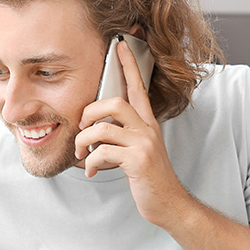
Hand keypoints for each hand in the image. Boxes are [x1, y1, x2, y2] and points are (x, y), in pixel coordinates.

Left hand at [74, 40, 191, 226]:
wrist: (169, 204)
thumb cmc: (148, 178)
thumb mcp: (137, 151)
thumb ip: (121, 136)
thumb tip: (92, 131)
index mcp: (147, 124)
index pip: (138, 87)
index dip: (128, 66)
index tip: (120, 45)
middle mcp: (147, 129)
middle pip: (114, 103)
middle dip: (89, 112)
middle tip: (81, 127)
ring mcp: (144, 144)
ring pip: (102, 128)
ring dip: (83, 142)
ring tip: (80, 154)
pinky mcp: (138, 161)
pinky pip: (102, 153)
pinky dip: (89, 163)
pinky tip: (91, 171)